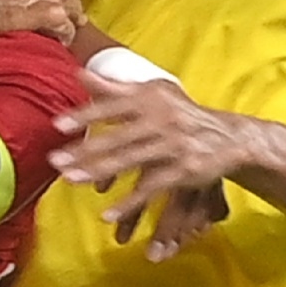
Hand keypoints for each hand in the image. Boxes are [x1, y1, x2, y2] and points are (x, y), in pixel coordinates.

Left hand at [49, 72, 255, 257]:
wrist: (230, 137)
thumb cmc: (182, 115)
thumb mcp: (152, 95)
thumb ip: (114, 87)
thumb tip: (78, 72)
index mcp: (151, 98)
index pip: (112, 105)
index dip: (85, 115)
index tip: (58, 125)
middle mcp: (162, 118)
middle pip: (117, 136)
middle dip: (84, 150)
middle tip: (55, 161)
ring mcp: (174, 145)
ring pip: (130, 161)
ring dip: (99, 172)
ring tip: (71, 181)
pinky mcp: (185, 171)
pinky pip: (152, 188)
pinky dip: (129, 202)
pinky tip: (108, 214)